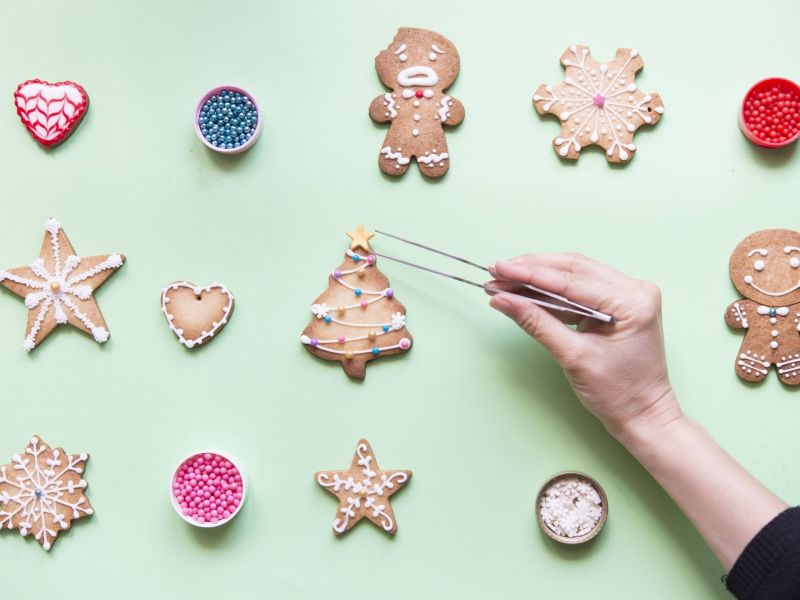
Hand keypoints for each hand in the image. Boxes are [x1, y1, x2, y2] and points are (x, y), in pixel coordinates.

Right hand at [487, 253, 681, 440]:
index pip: (571, 279)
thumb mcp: (573, 357)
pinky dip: (552, 291)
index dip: (531, 273)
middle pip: (573, 268)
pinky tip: (526, 291)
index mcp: (632, 301)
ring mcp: (628, 294)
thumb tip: (503, 300)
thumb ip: (536, 323)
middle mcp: (635, 290)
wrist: (642, 415)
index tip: (500, 270)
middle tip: (497, 271)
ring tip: (505, 279)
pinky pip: (579, 288)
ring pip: (574, 274)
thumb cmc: (618, 393)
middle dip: (531, 269)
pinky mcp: (617, 302)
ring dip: (538, 276)